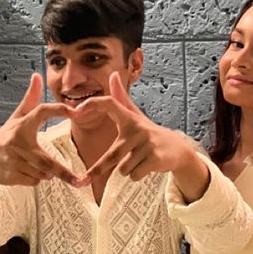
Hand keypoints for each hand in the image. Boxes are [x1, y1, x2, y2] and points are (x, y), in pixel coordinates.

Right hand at [0, 74, 81, 186]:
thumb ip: (30, 99)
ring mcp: (13, 160)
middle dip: (65, 173)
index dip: (59, 110)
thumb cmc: (6, 135)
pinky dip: (37, 179)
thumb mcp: (17, 117)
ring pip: (42, 173)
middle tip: (80, 181)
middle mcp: (16, 142)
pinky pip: (34, 181)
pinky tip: (27, 172)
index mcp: (21, 125)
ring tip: (37, 165)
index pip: (41, 112)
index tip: (76, 112)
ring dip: (47, 173)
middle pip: (47, 161)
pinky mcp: (11, 175)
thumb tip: (37, 75)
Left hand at [76, 74, 194, 182]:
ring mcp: (147, 143)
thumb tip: (113, 74)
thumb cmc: (149, 133)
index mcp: (129, 117)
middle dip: (98, 170)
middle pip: (112, 155)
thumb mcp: (135, 115)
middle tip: (85, 179)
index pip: (109, 103)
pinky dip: (136, 176)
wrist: (177, 150)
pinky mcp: (155, 157)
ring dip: (127, 171)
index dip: (92, 104)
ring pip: (123, 169)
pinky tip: (146, 166)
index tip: (75, 112)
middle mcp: (137, 128)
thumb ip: (121, 99)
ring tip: (137, 161)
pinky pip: (134, 175)